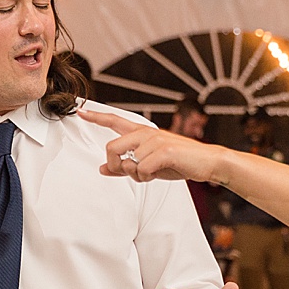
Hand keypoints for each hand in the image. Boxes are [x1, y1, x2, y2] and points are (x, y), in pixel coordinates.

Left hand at [81, 109, 227, 183]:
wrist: (207, 162)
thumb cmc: (178, 163)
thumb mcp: (149, 165)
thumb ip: (126, 166)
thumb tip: (102, 169)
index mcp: (142, 133)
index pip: (114, 120)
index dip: (96, 117)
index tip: (81, 111)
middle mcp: (146, 133)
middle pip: (112, 148)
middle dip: (115, 166)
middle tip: (127, 173)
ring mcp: (155, 141)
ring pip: (128, 163)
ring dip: (137, 175)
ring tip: (152, 173)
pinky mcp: (164, 151)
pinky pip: (142, 169)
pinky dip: (146, 177)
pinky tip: (158, 173)